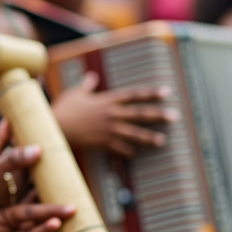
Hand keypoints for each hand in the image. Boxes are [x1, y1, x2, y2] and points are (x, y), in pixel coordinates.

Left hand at [0, 191, 74, 231]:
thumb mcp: (5, 214)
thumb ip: (26, 211)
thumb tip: (44, 198)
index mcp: (29, 206)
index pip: (46, 200)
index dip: (56, 199)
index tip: (68, 198)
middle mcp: (36, 221)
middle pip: (50, 217)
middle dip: (55, 216)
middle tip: (64, 215)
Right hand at [53, 72, 176, 156]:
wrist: (56, 127)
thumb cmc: (64, 109)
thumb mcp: (75, 94)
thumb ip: (86, 86)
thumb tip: (92, 77)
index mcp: (107, 100)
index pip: (133, 95)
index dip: (151, 93)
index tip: (167, 92)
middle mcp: (111, 114)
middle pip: (140, 114)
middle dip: (158, 115)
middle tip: (175, 116)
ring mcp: (109, 129)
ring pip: (134, 133)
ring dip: (149, 137)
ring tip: (162, 141)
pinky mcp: (103, 142)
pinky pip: (120, 148)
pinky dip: (128, 151)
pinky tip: (136, 154)